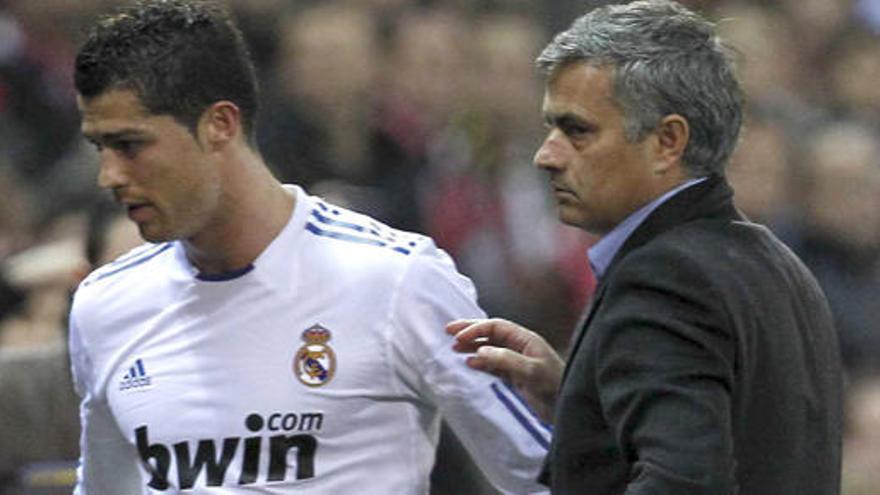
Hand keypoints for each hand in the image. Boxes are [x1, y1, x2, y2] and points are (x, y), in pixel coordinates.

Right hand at [447, 318, 563, 422]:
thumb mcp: (531, 371)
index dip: (476, 328)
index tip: (458, 336)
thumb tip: (481, 350)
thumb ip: (506, 359)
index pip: (496, 326)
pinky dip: (480, 363)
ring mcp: (516, 361)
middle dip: (470, 331)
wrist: (566, 409)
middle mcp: (520, 347)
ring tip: (455, 349)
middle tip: (449, 332)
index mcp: (526, 339)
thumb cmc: (555, 386)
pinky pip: (492, 365)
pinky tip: (470, 364)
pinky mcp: (514, 377)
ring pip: (489, 348)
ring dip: (472, 347)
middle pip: (491, 334)